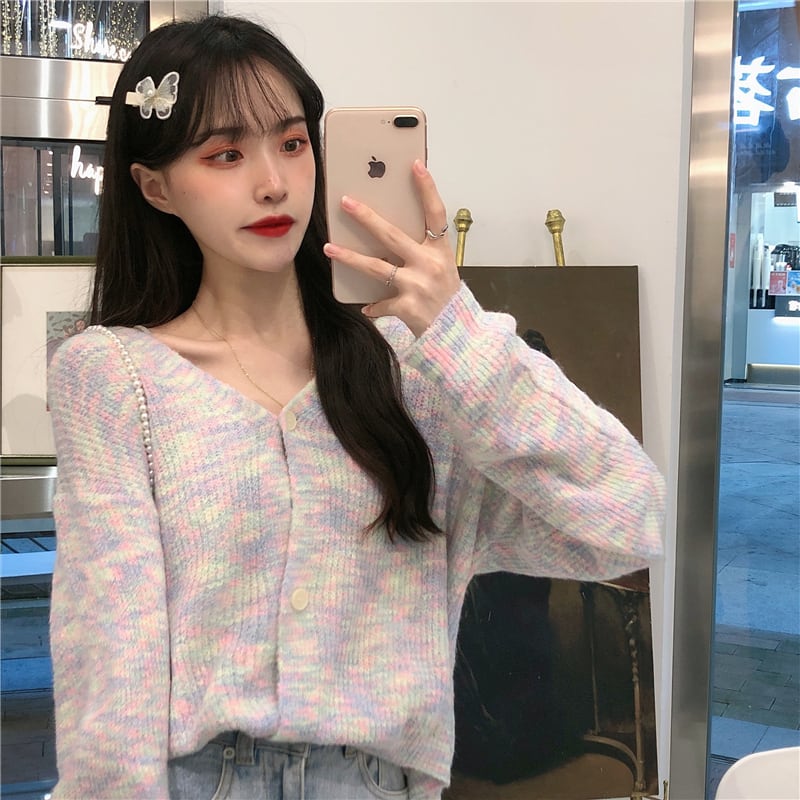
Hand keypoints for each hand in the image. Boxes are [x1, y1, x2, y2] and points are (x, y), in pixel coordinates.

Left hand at [323, 160, 461, 337]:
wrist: (459, 335)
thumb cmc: (448, 299)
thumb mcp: (443, 270)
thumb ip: (422, 253)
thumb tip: (387, 237)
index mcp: (441, 252)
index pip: (436, 213)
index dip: (427, 188)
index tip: (416, 165)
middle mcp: (429, 265)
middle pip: (392, 235)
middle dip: (366, 217)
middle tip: (346, 202)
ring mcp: (417, 286)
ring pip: (376, 266)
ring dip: (350, 257)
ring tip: (330, 248)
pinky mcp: (407, 307)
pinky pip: (381, 303)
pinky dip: (373, 306)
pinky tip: (366, 307)